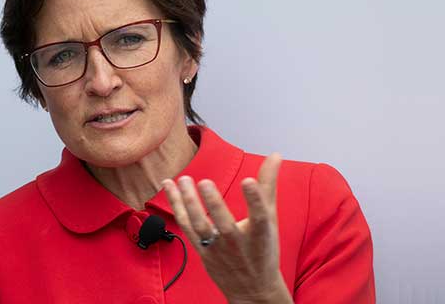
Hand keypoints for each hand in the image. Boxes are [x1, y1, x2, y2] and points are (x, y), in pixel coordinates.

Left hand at [161, 152, 292, 303]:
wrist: (253, 290)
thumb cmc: (263, 249)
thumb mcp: (271, 218)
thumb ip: (268, 185)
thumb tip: (275, 155)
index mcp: (260, 234)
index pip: (260, 216)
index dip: (255, 199)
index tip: (249, 181)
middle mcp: (237, 243)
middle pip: (224, 225)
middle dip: (214, 204)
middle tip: (204, 181)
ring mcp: (217, 249)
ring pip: (200, 227)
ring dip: (189, 203)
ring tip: (183, 179)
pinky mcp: (202, 251)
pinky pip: (185, 227)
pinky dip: (176, 206)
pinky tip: (169, 186)